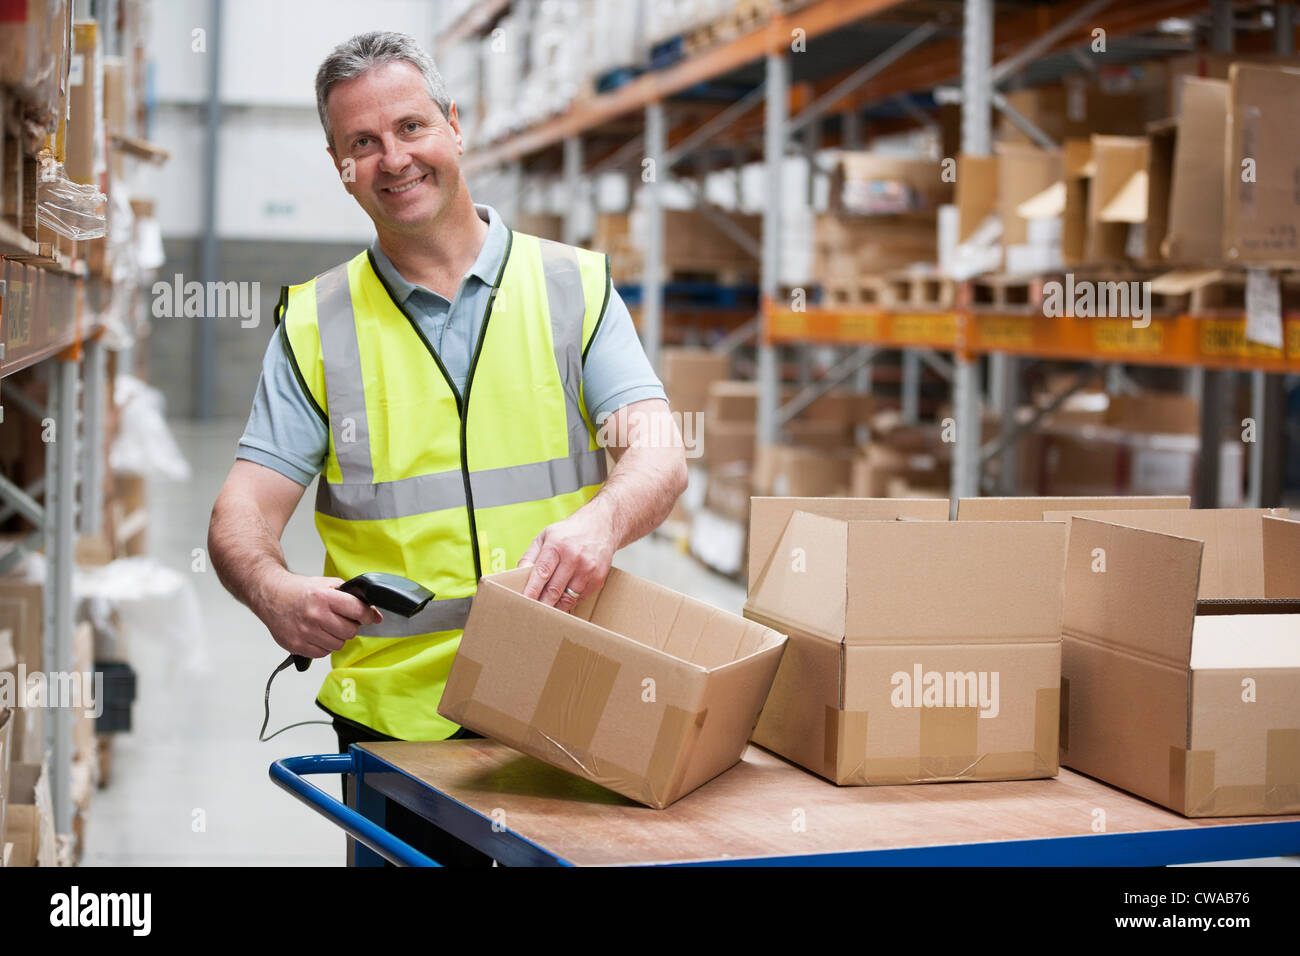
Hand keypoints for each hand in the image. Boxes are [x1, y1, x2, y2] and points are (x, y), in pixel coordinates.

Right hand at [259, 572, 382, 658]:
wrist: (271, 596)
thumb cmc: (300, 591)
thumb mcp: (328, 584)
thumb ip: (353, 598)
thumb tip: (375, 616)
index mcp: (324, 597)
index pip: (358, 611)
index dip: (367, 615)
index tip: (367, 617)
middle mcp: (314, 616)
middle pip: (350, 632)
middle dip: (350, 626)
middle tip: (342, 620)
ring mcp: (305, 632)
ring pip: (338, 645)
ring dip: (336, 637)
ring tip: (326, 626)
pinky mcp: (297, 645)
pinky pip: (323, 653)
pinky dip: (323, 645)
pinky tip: (316, 634)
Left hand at [519, 508, 616, 612]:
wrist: (601, 526)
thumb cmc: (569, 533)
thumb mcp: (545, 537)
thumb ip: (530, 556)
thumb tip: (517, 575)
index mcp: (557, 545)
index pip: (542, 572)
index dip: (532, 590)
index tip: (524, 602)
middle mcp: (574, 557)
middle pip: (554, 589)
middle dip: (541, 604)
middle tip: (532, 614)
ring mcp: (588, 569)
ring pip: (568, 598)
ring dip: (555, 606)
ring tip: (546, 610)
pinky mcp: (598, 578)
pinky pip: (580, 598)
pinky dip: (569, 602)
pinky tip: (562, 600)